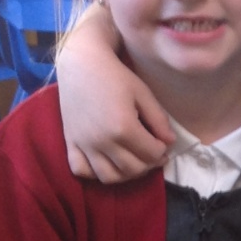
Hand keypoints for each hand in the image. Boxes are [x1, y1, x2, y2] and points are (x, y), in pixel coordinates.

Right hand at [56, 6, 172, 181]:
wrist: (80, 63)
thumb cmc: (115, 75)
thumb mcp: (143, 93)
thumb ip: (158, 120)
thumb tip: (170, 142)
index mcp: (123, 127)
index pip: (151, 154)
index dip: (162, 151)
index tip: (162, 143)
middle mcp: (103, 141)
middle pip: (133, 169)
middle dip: (148, 164)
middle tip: (151, 153)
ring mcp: (84, 144)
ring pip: (109, 177)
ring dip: (125, 174)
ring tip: (132, 160)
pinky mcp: (71, 142)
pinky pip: (81, 171)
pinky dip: (94, 173)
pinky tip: (105, 162)